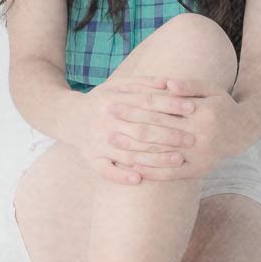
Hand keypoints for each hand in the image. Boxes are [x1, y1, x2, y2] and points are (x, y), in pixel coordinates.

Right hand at [73, 76, 197, 185]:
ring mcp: (98, 142)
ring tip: (178, 159)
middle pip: (142, 129)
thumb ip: (143, 83)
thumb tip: (170, 82)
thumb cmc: (101, 100)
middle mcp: (105, 121)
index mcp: (113, 100)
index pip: (147, 102)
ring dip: (154, 158)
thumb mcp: (118, 85)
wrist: (67, 117)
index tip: (192, 108)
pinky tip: (139, 179)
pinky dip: (121, 176)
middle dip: (168, 135)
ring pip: (129, 153)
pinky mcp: (91, 158)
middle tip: (192, 139)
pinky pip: (106, 171)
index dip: (171, 104)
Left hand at [109, 77, 252, 181]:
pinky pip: (171, 173)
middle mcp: (200, 135)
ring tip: (113, 143)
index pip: (162, 107)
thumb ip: (188, 85)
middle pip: (157, 129)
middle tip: (107, 119)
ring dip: (135, 149)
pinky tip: (133, 168)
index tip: (115, 101)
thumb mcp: (210, 89)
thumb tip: (165, 83)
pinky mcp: (198, 170)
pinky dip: (151, 171)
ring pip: (161, 153)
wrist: (243, 132)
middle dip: (129, 124)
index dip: (136, 104)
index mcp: (201, 113)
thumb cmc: (222, 106)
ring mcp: (199, 155)